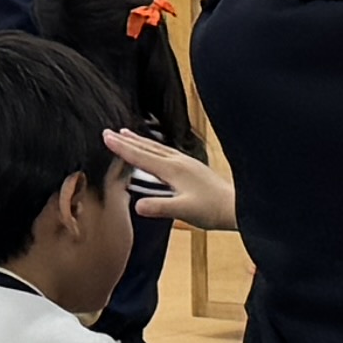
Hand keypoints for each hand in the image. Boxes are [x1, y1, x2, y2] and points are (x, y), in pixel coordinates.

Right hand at [117, 130, 235, 228]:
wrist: (237, 206)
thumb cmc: (212, 210)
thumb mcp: (183, 211)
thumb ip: (159, 208)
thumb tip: (136, 206)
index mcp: (173, 170)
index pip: (141, 156)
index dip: (122, 147)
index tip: (106, 136)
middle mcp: (178, 162)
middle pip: (147, 148)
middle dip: (127, 140)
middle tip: (109, 131)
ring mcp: (185, 163)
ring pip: (156, 148)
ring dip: (139, 141)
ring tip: (126, 133)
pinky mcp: (191, 167)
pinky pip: (165, 152)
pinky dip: (153, 148)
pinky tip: (153, 150)